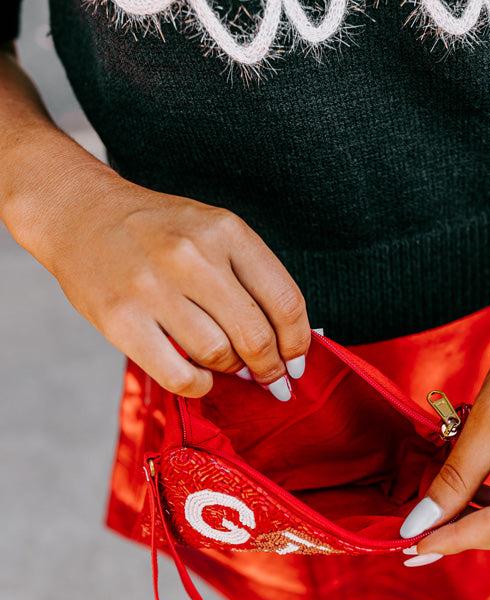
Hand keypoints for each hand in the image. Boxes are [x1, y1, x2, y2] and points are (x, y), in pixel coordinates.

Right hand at [30, 170, 310, 398]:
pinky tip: (199, 377)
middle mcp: (191, 255)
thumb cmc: (158, 232)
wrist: (80, 214)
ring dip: (231, 371)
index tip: (296, 362)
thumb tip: (292, 344)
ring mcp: (153, 287)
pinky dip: (198, 385)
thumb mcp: (212, 232)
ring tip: (227, 366)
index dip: (298, 343)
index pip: (284, 300)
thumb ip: (252, 278)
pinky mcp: (121, 319)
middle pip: (255, 334)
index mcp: (225, 230)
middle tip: (270, 380)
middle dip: (270, 368)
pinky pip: (178, 374)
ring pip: (218, 354)